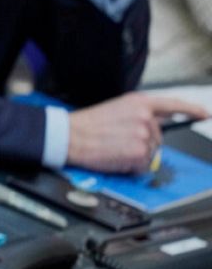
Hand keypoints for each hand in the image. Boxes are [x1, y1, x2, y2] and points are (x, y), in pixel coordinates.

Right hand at [68, 93, 208, 172]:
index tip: (204, 115)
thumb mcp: (116, 110)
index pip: (174, 105)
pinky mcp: (139, 152)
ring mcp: (144, 135)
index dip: (192, 110)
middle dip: (144, 143)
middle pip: (158, 137)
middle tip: (119, 142)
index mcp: (139, 102)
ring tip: (114, 148)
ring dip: (136, 155)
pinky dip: (131, 166)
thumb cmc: (87, 125)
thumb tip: (154, 133)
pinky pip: (143, 166)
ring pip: (151, 153)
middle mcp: (145, 117)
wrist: (70, 136)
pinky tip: (115, 157)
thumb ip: (139, 116)